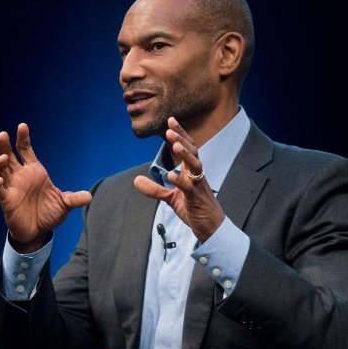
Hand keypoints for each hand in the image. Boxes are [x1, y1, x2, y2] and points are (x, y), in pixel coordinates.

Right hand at [0, 123, 91, 251]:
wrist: (38, 232)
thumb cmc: (49, 214)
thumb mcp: (64, 205)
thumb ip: (74, 199)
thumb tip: (89, 196)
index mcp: (35, 171)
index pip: (26, 150)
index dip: (23, 138)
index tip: (22, 126)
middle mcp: (21, 176)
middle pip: (9, 156)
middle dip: (5, 145)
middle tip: (3, 134)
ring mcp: (12, 187)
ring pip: (1, 170)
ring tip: (3, 157)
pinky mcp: (6, 200)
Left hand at [133, 117, 224, 242]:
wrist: (211, 228)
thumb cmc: (194, 209)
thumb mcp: (171, 198)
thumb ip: (155, 189)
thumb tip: (136, 180)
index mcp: (191, 172)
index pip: (187, 148)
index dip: (180, 134)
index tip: (171, 121)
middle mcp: (197, 176)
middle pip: (192, 152)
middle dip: (182, 139)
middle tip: (170, 128)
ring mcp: (198, 186)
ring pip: (195, 166)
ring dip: (186, 155)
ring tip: (176, 144)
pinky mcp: (197, 199)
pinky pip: (190, 188)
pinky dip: (181, 181)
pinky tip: (171, 176)